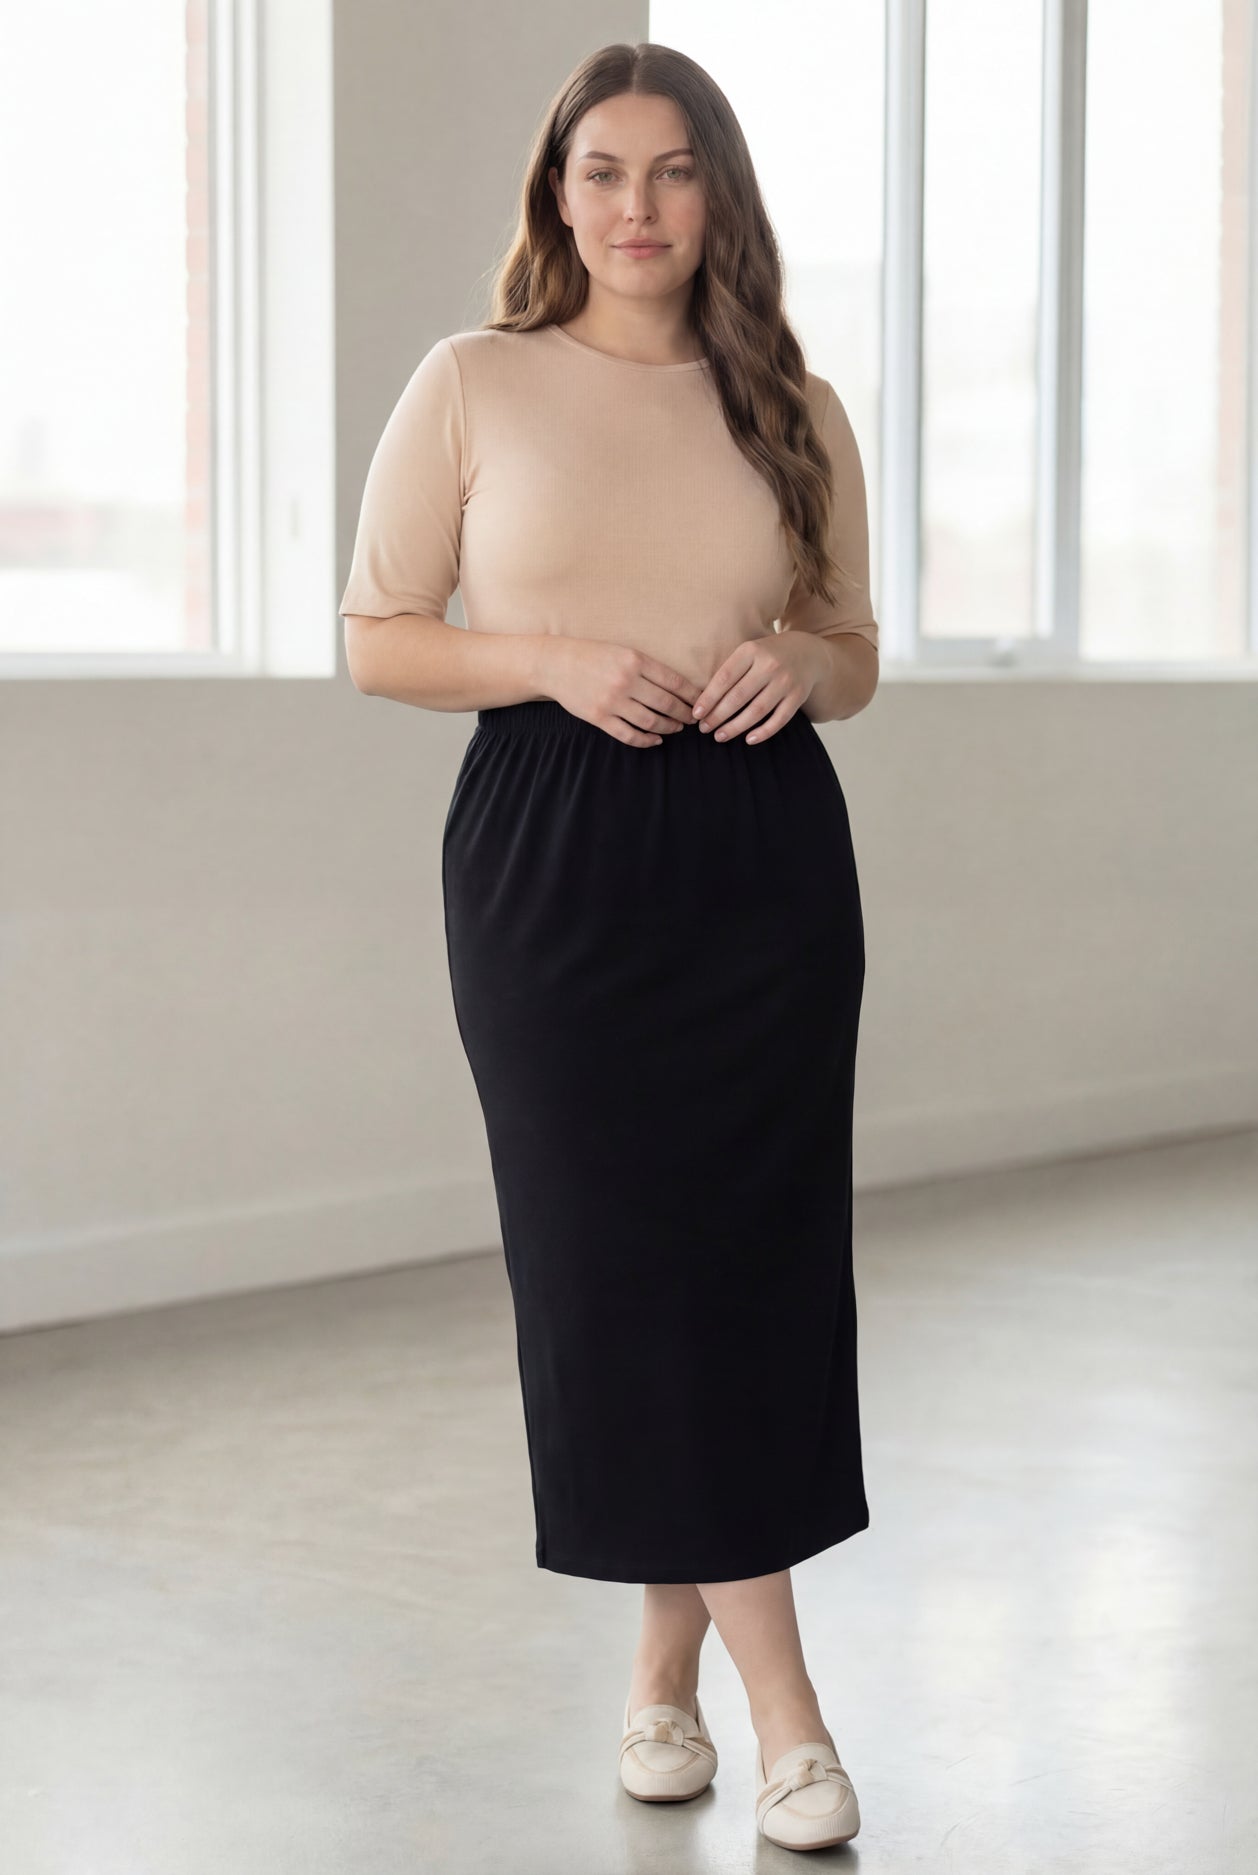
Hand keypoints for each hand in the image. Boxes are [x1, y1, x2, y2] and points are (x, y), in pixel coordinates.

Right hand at [542, 639, 702, 746]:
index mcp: (635, 660)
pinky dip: (646, 740)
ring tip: (677, 728)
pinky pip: (629, 734)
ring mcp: (612, 701)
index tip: (701, 702)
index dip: (691, 695)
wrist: (555, 664)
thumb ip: (647, 667)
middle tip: (693, 719)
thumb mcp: (622, 651)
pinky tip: (655, 740)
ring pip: (650, 721)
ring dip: (668, 728)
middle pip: (666, 703)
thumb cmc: (592, 656)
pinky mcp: (599, 717)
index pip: (674, 681)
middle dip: (684, 714)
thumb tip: (676, 686)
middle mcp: (625, 681)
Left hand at [691, 632, 826, 743]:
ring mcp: (785, 681)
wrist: (808, 653)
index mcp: (751, 651)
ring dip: (735, 727)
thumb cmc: (768, 656)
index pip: (724, 678)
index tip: (696, 714)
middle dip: (718, 716)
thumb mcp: (749, 653)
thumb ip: (730, 671)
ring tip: (720, 736)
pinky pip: (779, 719)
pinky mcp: (798, 696)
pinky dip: (763, 732)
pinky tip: (748, 739)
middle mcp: (770, 665)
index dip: (708, 698)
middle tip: (704, 729)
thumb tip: (704, 702)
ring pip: (757, 711)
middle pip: (738, 697)